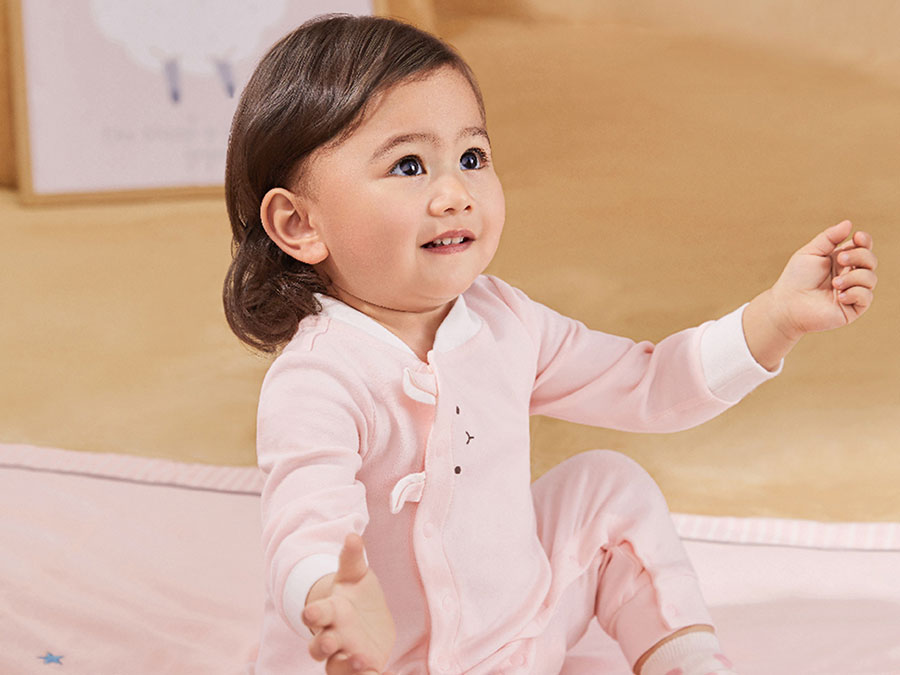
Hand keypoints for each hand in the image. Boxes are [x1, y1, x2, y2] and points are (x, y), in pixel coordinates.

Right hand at [303, 534, 395, 674]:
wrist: (364, 617)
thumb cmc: (355, 594)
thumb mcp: (355, 574)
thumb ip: (352, 557)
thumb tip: (352, 535)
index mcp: (329, 612)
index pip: (317, 613)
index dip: (314, 613)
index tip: (312, 611)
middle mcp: (333, 636)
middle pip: (319, 645)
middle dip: (323, 644)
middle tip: (331, 640)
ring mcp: (345, 655)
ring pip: (336, 666)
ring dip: (345, 666)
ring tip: (359, 661)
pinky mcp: (363, 667)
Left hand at [768, 220, 876, 337]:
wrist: (787, 304)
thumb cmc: (796, 278)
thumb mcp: (811, 252)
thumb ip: (829, 237)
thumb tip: (849, 223)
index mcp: (841, 260)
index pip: (863, 247)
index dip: (865, 240)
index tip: (857, 237)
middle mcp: (849, 274)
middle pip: (870, 260)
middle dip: (859, 256)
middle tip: (840, 259)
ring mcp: (852, 291)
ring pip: (871, 278)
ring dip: (853, 277)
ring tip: (834, 283)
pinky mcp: (852, 308)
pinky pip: (866, 297)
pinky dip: (855, 293)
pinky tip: (839, 296)